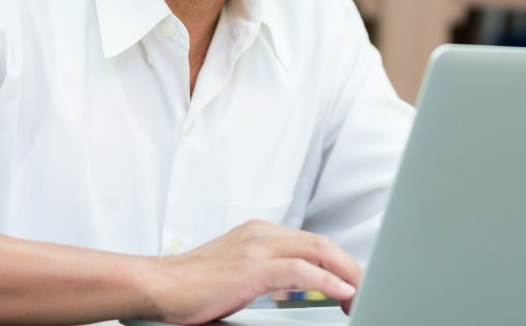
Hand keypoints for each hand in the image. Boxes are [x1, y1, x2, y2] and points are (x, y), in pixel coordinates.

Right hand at [138, 220, 360, 324]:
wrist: (158, 285)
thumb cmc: (192, 285)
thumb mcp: (237, 272)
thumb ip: (267, 275)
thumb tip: (295, 292)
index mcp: (260, 232)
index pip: (311, 241)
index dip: (337, 260)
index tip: (353, 279)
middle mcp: (262, 233)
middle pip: (321, 243)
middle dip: (349, 265)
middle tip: (368, 287)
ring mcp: (257, 247)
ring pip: (316, 252)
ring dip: (346, 273)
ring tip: (362, 292)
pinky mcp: (251, 268)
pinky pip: (300, 272)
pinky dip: (325, 281)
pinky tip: (342, 292)